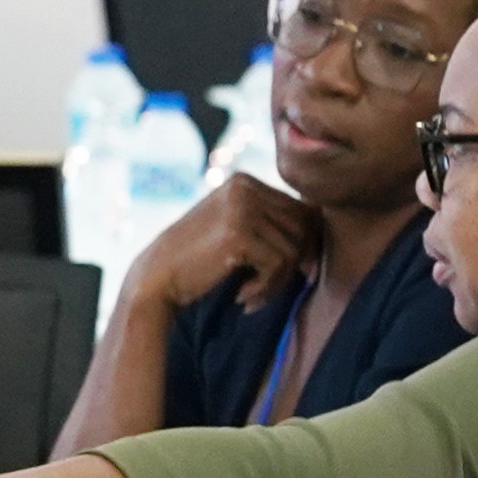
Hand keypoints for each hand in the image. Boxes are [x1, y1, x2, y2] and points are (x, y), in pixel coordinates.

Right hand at [126, 171, 323, 322]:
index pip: (300, 210)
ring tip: (252, 293)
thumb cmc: (196, 261)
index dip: (302, 245)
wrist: (154, 280)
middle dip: (294, 263)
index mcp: (244, 181)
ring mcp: (241, 208)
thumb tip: (323, 228)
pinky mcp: (238, 233)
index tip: (282, 273)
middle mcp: (244, 187)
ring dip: (278, 280)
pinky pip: (279, 264)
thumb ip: (269, 221)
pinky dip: (266, 287)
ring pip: (294, 248)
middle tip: (267, 287)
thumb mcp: (234, 229)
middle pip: (304, 227)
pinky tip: (242, 295)